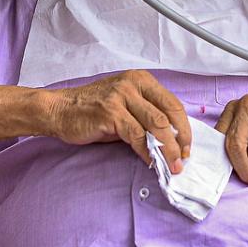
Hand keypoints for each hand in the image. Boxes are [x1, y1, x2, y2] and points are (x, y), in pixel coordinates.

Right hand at [44, 69, 191, 171]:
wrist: (59, 110)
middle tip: (183, 160)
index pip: (173, 103)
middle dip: (180, 140)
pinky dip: (147, 152)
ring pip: (156, 125)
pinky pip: (137, 136)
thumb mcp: (124, 106)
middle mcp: (133, 84)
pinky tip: (150, 163)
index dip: (184, 128)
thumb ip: (146, 115)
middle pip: (169, 113)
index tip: (187, 147)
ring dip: (167, 149)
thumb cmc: (92, 110)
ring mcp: (121, 97)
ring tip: (172, 166)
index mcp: (141, 80)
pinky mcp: (111, 113)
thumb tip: (170, 139)